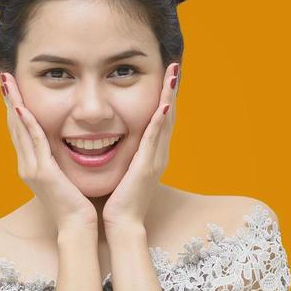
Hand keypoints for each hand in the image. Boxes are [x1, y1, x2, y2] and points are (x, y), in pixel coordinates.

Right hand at [1, 72, 96, 232]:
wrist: (77, 227)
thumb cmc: (76, 205)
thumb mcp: (64, 178)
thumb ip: (60, 162)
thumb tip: (63, 147)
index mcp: (32, 166)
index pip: (20, 130)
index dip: (15, 107)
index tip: (13, 86)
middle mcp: (26, 166)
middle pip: (14, 126)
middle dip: (10, 99)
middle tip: (4, 76)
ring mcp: (31, 169)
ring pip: (20, 129)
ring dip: (13, 104)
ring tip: (8, 82)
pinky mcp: (42, 173)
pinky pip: (34, 142)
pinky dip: (28, 123)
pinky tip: (23, 107)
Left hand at [102, 62, 179, 228]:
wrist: (123, 225)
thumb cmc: (120, 202)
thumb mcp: (124, 172)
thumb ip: (125, 156)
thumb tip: (116, 142)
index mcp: (153, 155)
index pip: (161, 120)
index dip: (165, 97)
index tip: (165, 76)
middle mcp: (159, 154)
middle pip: (169, 115)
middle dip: (171, 89)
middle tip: (174, 65)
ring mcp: (155, 159)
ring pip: (165, 121)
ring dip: (170, 96)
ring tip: (172, 73)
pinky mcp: (147, 165)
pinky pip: (154, 137)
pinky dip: (160, 119)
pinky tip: (163, 102)